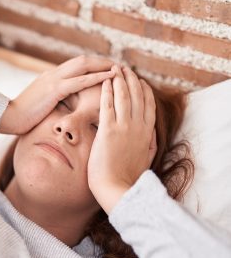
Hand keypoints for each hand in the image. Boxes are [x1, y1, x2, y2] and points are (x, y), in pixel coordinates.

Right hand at [0, 55, 114, 134]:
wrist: (7, 117)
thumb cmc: (22, 117)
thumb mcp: (40, 106)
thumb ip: (53, 102)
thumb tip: (65, 108)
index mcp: (50, 78)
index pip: (75, 66)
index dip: (93, 66)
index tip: (107, 70)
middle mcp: (53, 74)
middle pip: (82, 61)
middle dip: (102, 62)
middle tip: (119, 67)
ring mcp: (53, 80)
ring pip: (83, 66)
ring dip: (103, 66)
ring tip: (120, 69)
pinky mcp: (54, 90)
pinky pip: (79, 81)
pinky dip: (96, 77)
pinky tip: (109, 78)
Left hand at [88, 65, 156, 213]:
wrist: (117, 189)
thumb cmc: (128, 178)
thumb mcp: (146, 159)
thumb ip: (150, 145)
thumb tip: (152, 136)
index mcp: (147, 133)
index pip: (148, 105)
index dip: (143, 90)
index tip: (138, 80)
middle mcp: (138, 127)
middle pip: (137, 96)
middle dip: (131, 79)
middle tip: (124, 68)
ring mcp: (124, 128)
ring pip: (124, 97)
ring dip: (120, 80)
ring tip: (115, 69)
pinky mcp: (109, 131)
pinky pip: (108, 105)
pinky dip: (108, 91)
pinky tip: (106, 82)